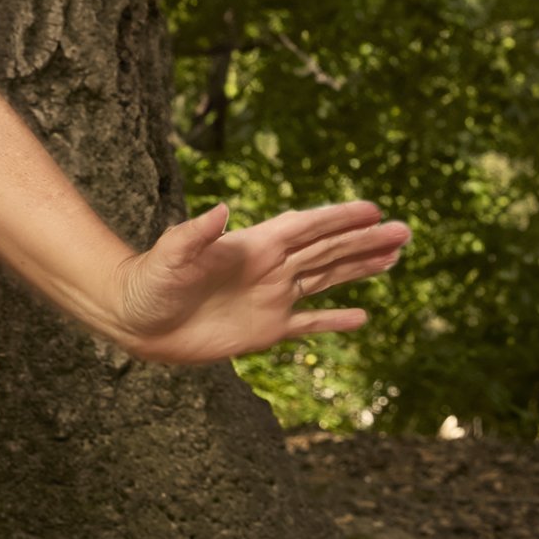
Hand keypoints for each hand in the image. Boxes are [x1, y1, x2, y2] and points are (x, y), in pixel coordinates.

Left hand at [111, 198, 407, 365]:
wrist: (135, 319)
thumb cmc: (149, 281)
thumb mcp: (170, 254)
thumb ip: (196, 234)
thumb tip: (222, 210)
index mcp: (253, 245)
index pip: (306, 227)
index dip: (339, 218)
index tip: (373, 209)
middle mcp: (269, 268)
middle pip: (327, 250)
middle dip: (364, 240)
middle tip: (404, 231)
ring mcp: (270, 298)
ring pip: (326, 279)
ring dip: (359, 269)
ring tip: (394, 257)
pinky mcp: (264, 329)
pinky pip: (308, 323)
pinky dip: (334, 321)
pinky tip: (362, 317)